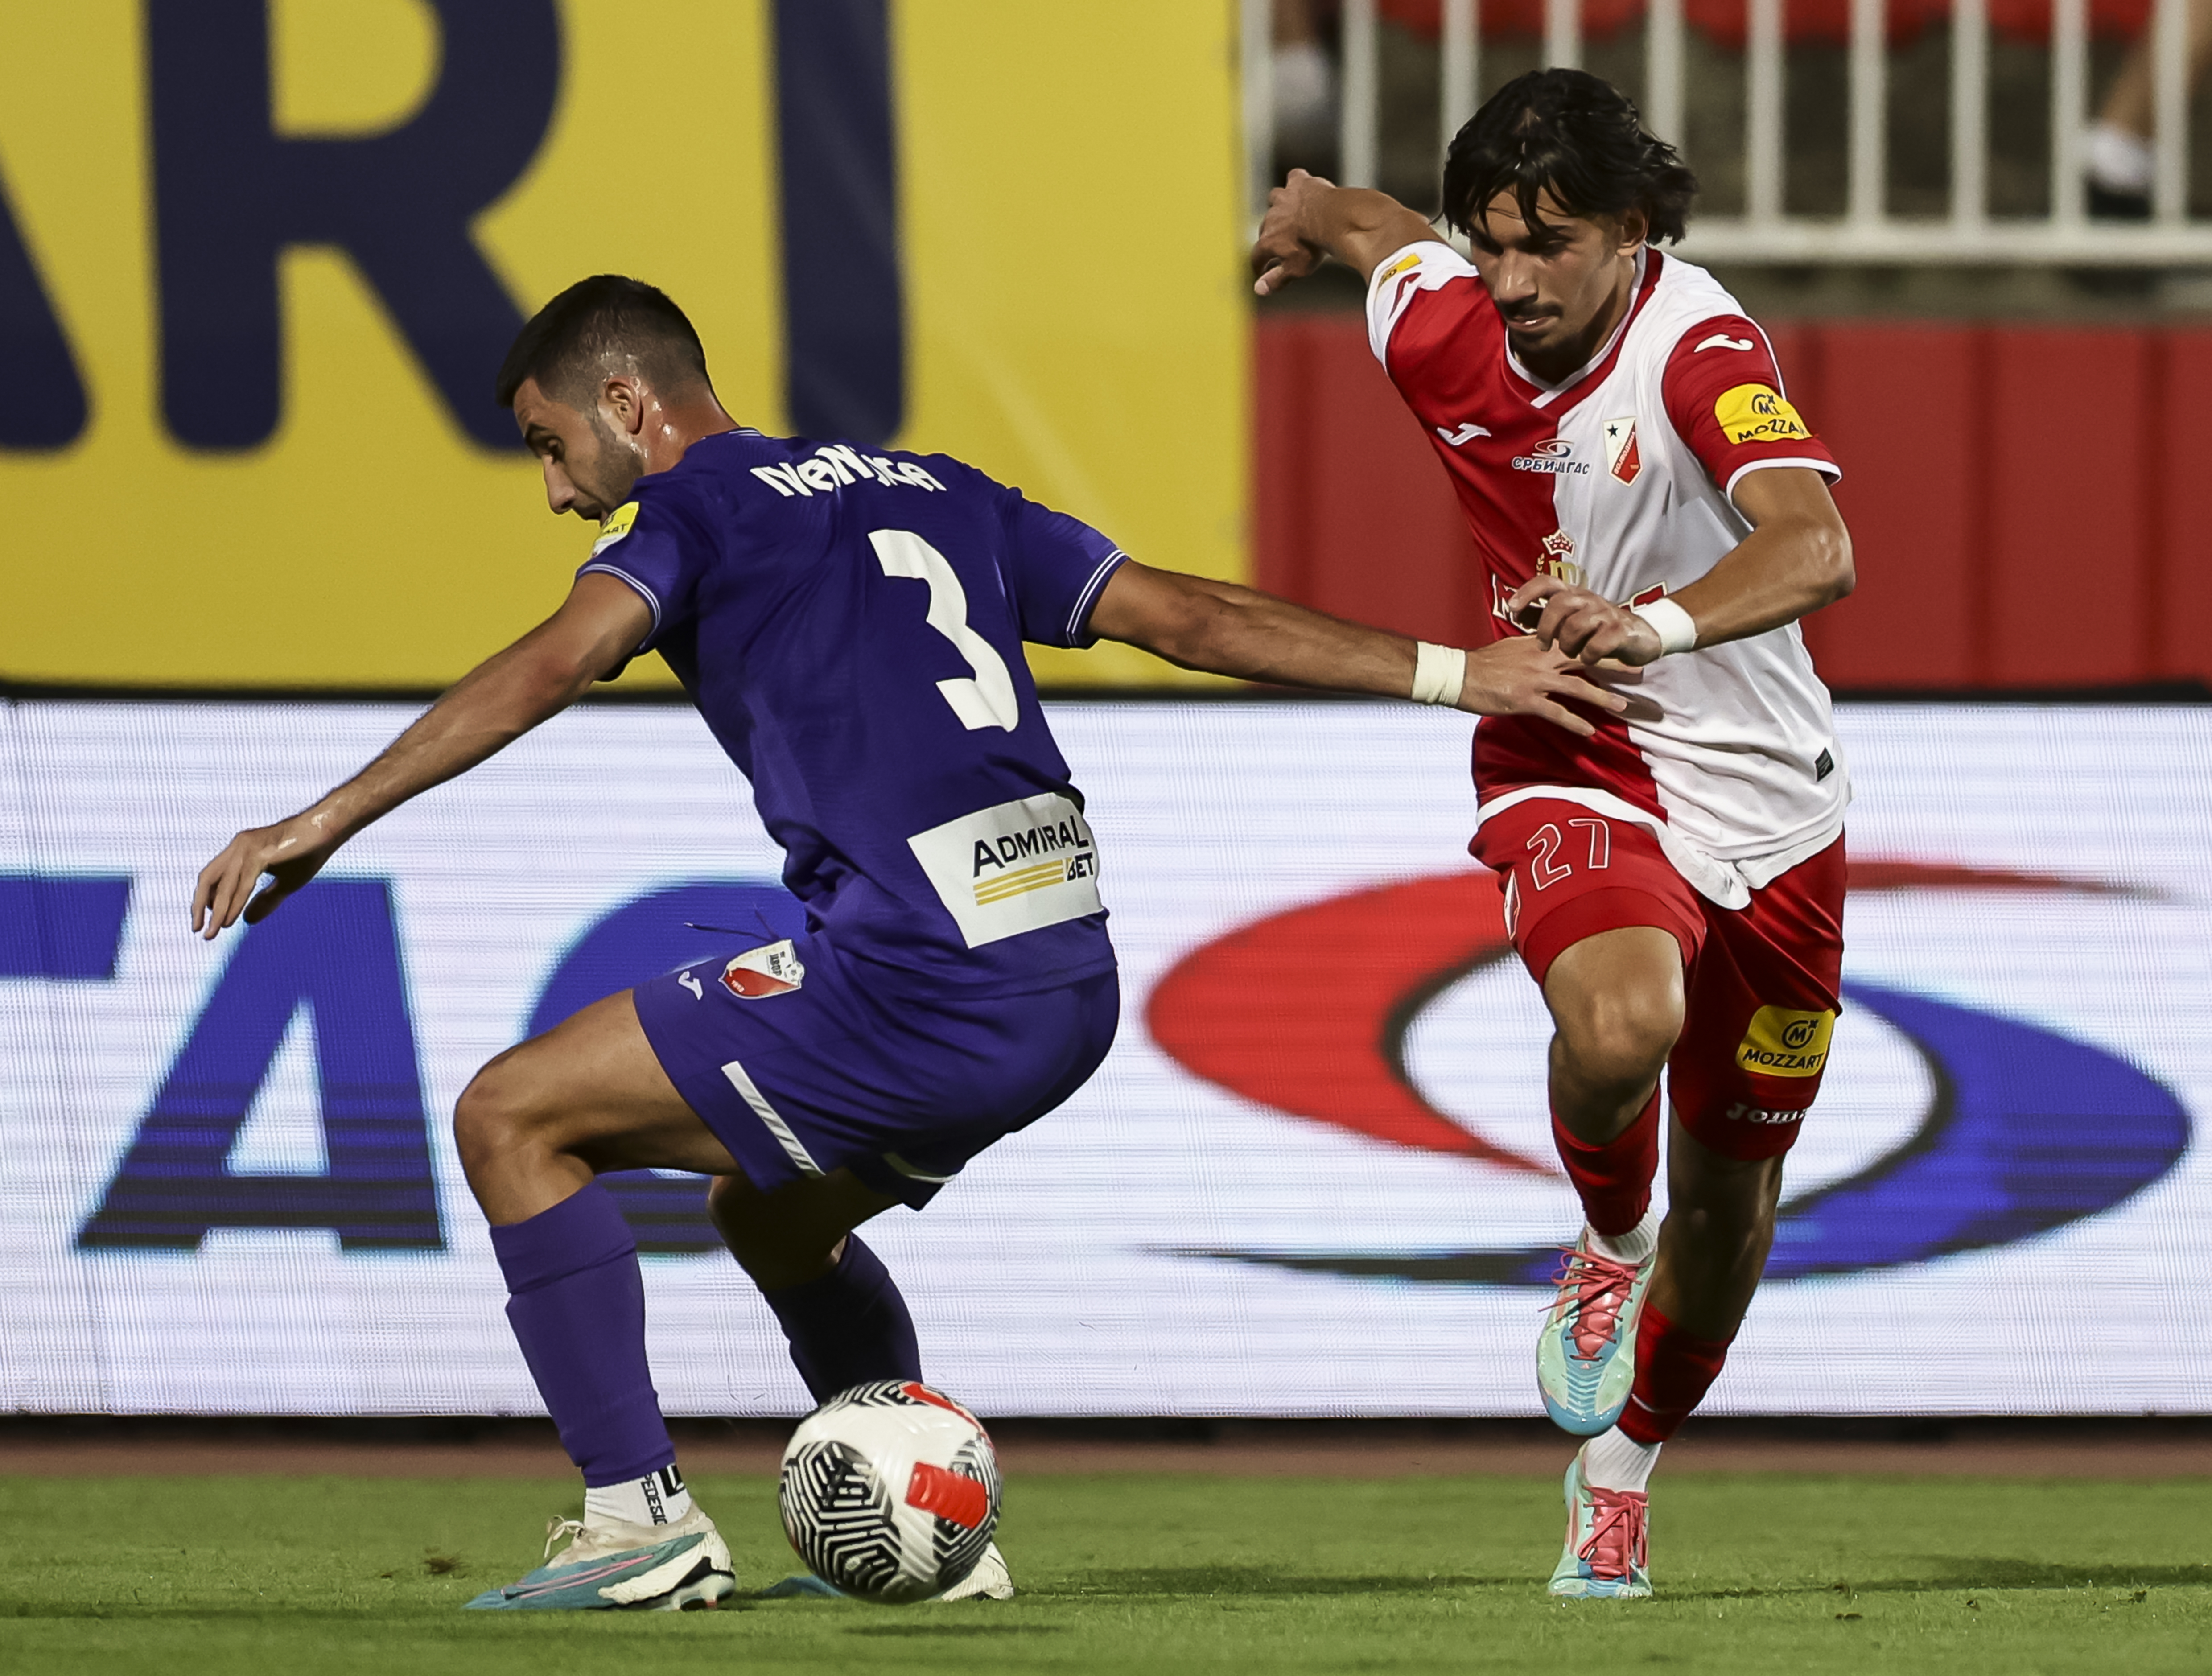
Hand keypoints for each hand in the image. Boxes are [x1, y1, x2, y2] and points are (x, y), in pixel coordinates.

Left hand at [191, 809, 347, 938]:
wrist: (327, 830)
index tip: (209, 920)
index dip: (207, 899)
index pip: (214, 877)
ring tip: (212, 932)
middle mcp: (238, 846)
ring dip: (216, 910)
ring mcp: (247, 848)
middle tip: (197, 929)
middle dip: (200, 905)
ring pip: (223, 884)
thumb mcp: (285, 883)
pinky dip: (234, 903)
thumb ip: (265, 900)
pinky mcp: (259, 853)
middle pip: (209, 878)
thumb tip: (247, 920)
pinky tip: (229, 920)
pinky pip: (242, 883)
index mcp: (241, 850)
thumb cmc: (309, 853)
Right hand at [1252, 169, 1335, 296]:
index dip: (1259, 265)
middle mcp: (1271, 218)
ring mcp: (1284, 198)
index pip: (1257, 256)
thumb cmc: (1315, 246)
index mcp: (1268, 241)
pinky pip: (1294, 178)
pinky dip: (1296, 182)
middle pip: (1265, 228)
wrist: (1332, 219)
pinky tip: (1301, 186)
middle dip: (1271, 236)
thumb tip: (1258, 290)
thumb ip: (1275, 279)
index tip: (1262, 270)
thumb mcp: (1296, 269)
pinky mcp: (1299, 183)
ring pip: (1274, 199)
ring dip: (1279, 206)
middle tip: (1283, 244)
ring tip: (1288, 212)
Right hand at [1454, 635, 1629, 736]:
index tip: (1620, 644)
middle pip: (1586, 659)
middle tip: (1639, 671)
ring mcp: (1535, 680)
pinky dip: (1574, 723)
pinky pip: (1556, 713)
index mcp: (1539, 644)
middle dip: (1614, 665)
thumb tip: (1546, 644)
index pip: (1576, 640)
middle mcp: (1542, 659)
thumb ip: (1533, 645)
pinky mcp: (1526, 700)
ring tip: (1623, 706)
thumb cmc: (1482, 663)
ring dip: (1602, 697)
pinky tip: (1588, 732)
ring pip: (1578, 688)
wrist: (1459, 674)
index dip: (1600, 642)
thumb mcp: (1511, 645)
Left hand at [1506, 576, 1662, 666]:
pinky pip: (1597, 644)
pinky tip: (1589, 659)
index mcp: (1573, 594)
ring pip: (1576, 625)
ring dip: (1568, 644)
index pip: (1547, 582)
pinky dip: (1589, 655)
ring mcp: (1605, 613)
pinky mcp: (1620, 631)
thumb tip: (1514, 612)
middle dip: (1546, 628)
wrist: (1640, 637)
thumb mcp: (1570, 620)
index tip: (1511, 608)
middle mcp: (1588, 599)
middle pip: (1559, 604)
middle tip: (1542, 645)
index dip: (1528, 592)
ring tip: (1572, 652)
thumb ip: (1544, 616)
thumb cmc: (1597, 630)